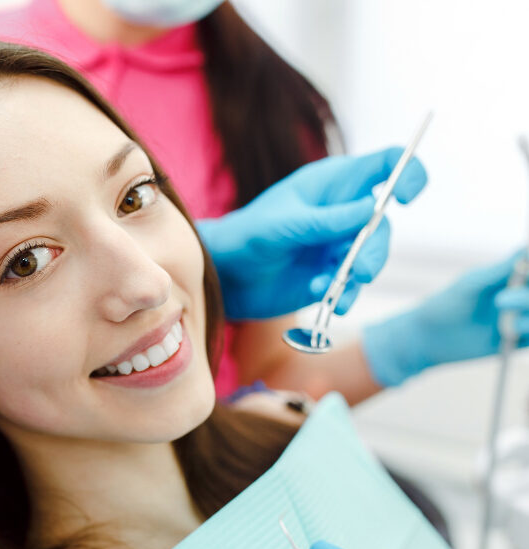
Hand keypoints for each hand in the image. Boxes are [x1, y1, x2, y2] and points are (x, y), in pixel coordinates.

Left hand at [197, 148, 426, 319]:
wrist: (226, 276)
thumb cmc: (247, 235)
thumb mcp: (283, 224)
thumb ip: (325, 220)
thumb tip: (372, 209)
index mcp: (333, 184)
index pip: (384, 165)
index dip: (406, 173)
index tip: (405, 197)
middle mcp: (342, 213)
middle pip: (381, 224)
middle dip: (375, 249)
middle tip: (362, 272)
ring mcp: (338, 246)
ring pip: (370, 257)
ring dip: (359, 276)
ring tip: (334, 293)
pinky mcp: (331, 275)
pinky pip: (352, 286)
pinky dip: (344, 294)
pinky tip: (326, 299)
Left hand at [362, 250, 528, 385]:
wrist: (429, 339)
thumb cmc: (445, 305)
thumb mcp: (472, 284)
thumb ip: (501, 270)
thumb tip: (525, 247)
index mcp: (509, 277)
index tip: (526, 275)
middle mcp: (518, 296)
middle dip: (525, 297)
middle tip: (500, 300)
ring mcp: (518, 318)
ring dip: (527, 316)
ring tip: (508, 325)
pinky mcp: (516, 341)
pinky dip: (528, 332)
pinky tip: (514, 332)